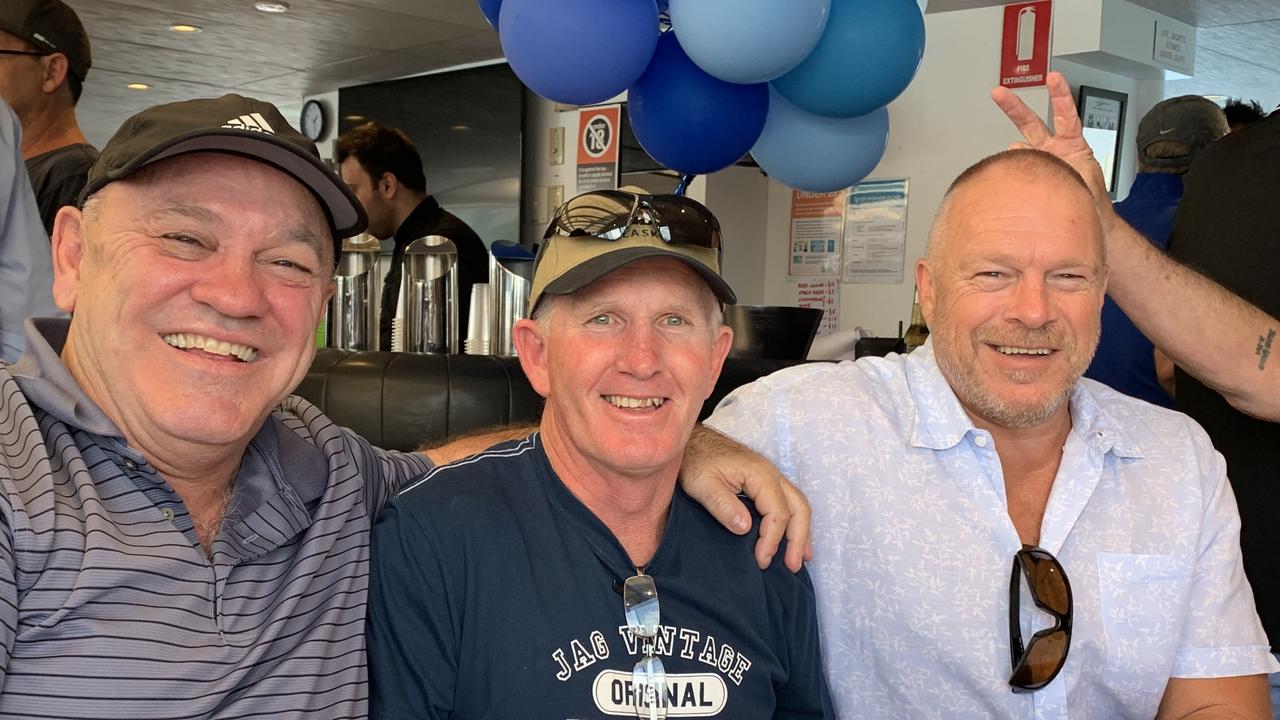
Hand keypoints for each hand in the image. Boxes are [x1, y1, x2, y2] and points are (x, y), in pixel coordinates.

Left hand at [680, 426, 812, 571]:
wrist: (692, 441)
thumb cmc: (695, 460)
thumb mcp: (702, 484)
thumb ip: (723, 505)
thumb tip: (745, 528)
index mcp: (760, 475)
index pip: (777, 512)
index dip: (772, 539)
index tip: (760, 560)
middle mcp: (772, 474)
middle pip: (798, 508)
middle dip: (798, 539)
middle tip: (791, 566)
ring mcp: (771, 477)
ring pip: (798, 505)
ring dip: (801, 532)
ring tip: (800, 559)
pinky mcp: (765, 481)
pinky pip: (788, 502)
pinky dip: (794, 522)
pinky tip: (791, 538)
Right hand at [991, 71, 1109, 203]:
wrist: (1090, 225)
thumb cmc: (1092, 202)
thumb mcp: (1084, 179)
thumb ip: (1065, 167)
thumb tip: (1037, 159)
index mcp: (1073, 146)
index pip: (1066, 116)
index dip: (1060, 95)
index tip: (1053, 78)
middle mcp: (1054, 151)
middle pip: (1031, 123)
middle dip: (1014, 107)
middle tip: (999, 93)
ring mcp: (1040, 163)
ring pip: (1019, 148)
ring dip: (1011, 152)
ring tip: (1005, 159)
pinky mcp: (1032, 177)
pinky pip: (1017, 169)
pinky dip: (1012, 170)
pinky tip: (1013, 178)